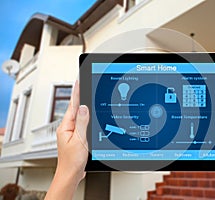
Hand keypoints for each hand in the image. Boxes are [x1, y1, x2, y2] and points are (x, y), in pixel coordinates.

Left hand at [45, 80, 88, 199]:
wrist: (70, 174)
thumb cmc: (72, 161)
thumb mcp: (79, 140)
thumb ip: (81, 122)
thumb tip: (83, 107)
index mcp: (65, 127)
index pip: (73, 105)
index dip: (77, 92)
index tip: (79, 80)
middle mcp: (67, 128)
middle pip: (75, 108)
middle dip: (79, 95)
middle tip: (83, 83)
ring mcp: (71, 132)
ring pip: (78, 116)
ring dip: (82, 105)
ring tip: (86, 94)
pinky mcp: (76, 137)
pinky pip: (81, 123)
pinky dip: (85, 117)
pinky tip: (89, 116)